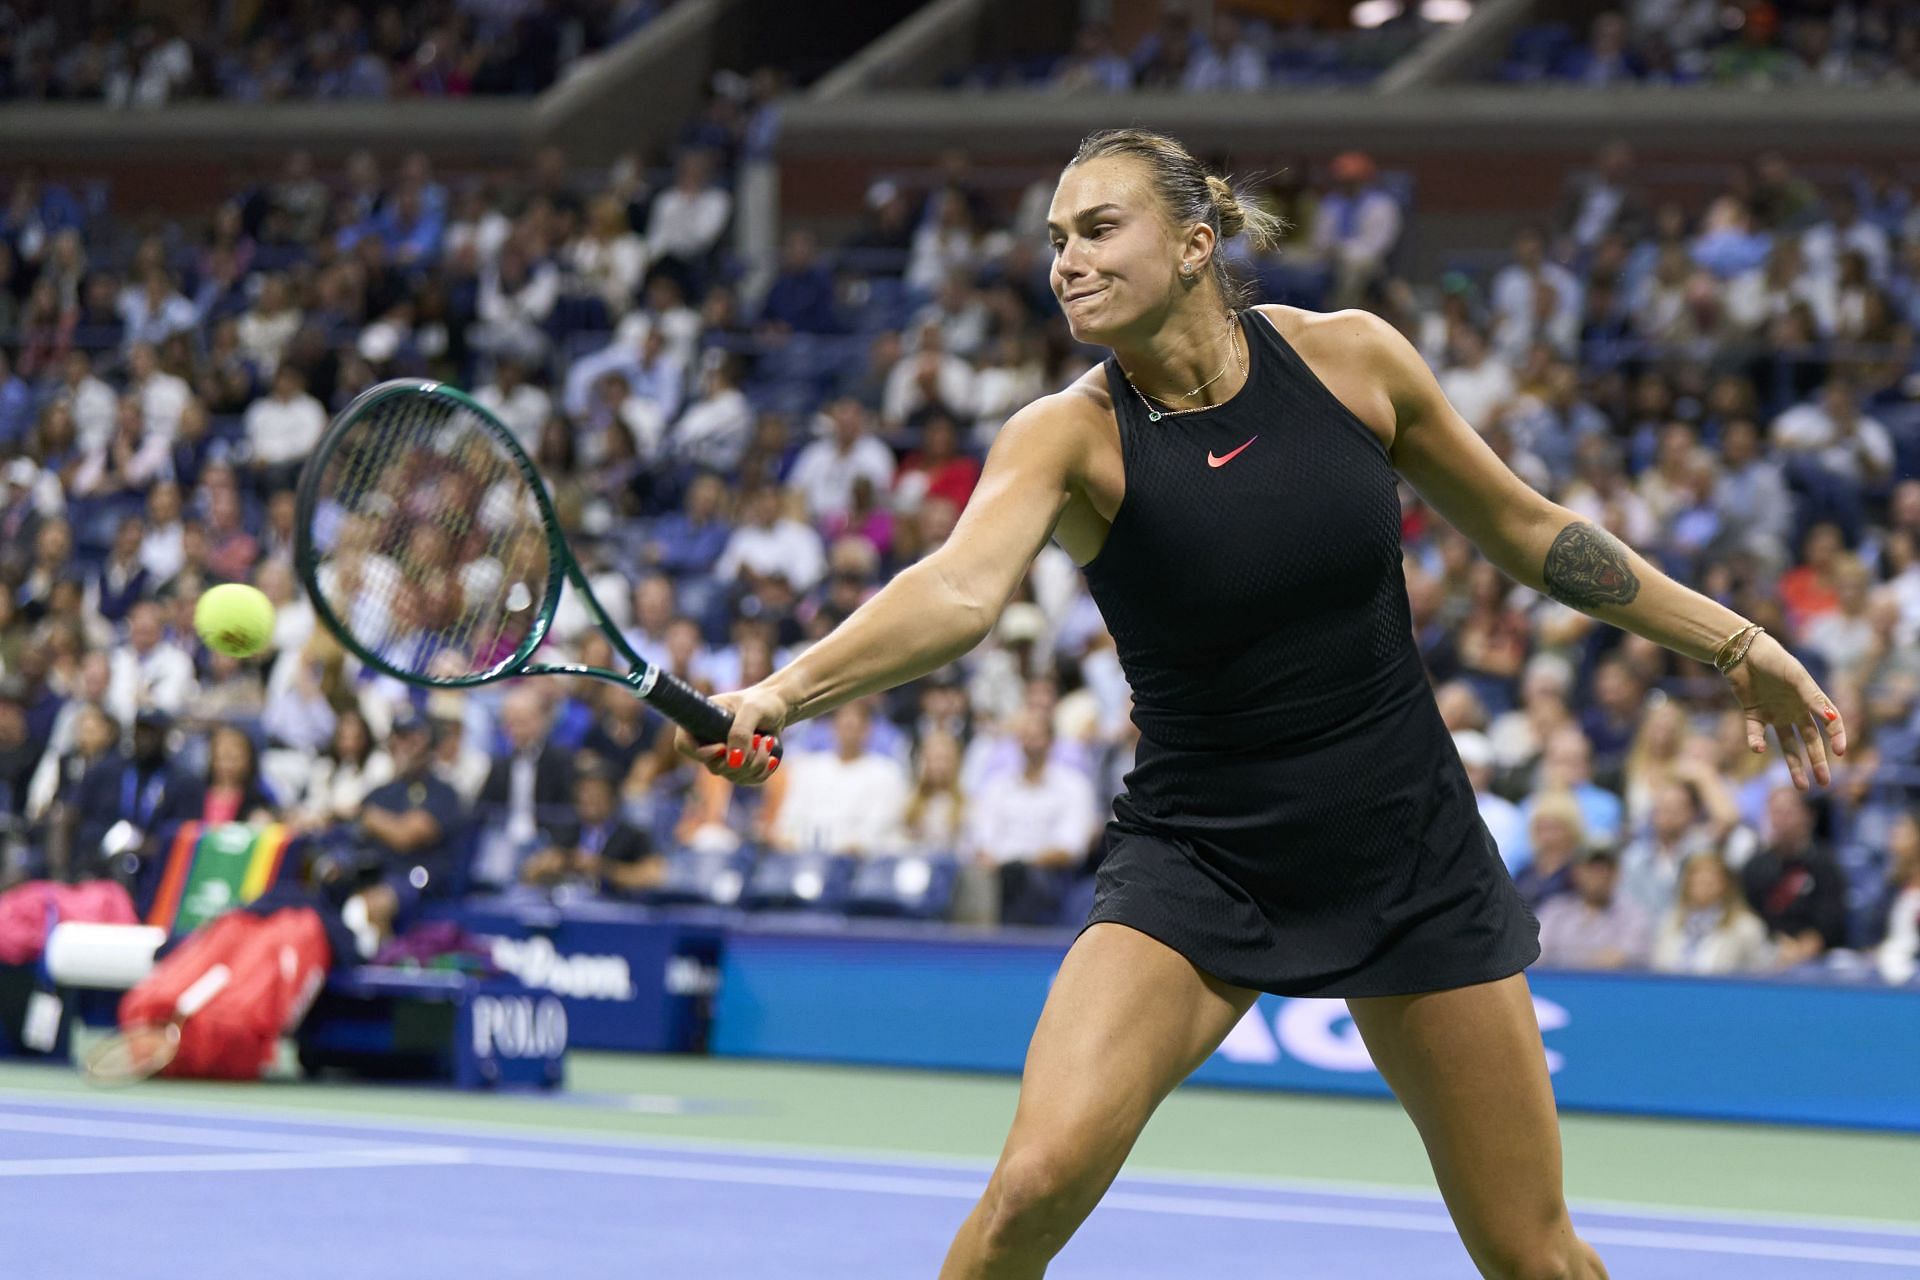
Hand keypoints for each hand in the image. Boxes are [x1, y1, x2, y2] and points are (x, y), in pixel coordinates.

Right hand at [675, 681, 791, 786]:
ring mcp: (723, 757)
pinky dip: (762, 771)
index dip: (701, 753)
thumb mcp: (752, 710)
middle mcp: (708, 742)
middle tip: (759, 739)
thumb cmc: (762, 702)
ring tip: (768, 741)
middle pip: (714, 766)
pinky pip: (748, 780)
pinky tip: (772, 757)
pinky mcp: (739, 767)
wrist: (777, 708)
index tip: (723, 747)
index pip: (684, 745)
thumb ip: (741, 731)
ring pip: (733, 775)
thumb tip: (734, 761)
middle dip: (741, 758)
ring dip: (756, 762)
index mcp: (700, 721)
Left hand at [1724, 632, 1845, 789]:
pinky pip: (1756, 733)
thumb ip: (1812, 698)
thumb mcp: (1796, 677)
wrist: (1742, 651)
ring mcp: (1774, 713)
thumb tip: (1832, 718)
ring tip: (1801, 786)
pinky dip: (1756, 741)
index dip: (1837, 737)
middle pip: (1810, 741)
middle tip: (1825, 783)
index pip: (1830, 723)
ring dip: (1793, 764)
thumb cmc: (1774, 660)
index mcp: (1810, 700)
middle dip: (1817, 762)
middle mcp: (1794, 710)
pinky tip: (1758, 748)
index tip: (1840, 753)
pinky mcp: (1753, 714)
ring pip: (1787, 745)